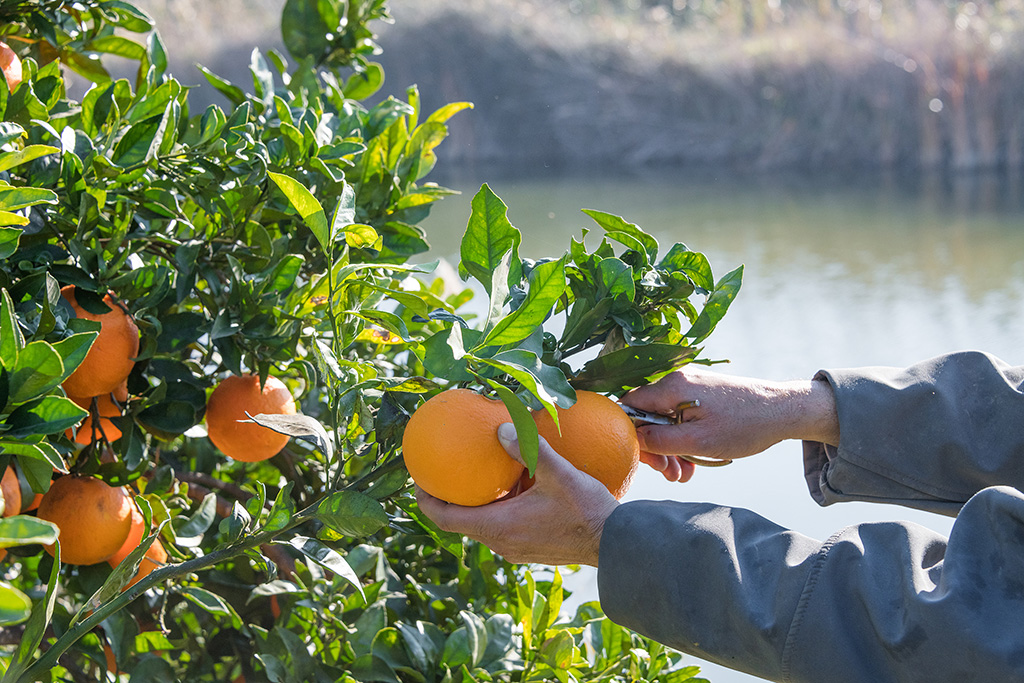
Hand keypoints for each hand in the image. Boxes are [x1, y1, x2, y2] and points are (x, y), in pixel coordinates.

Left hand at [415, 423, 618, 565]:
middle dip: (450, 499)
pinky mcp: (532, 548)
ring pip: (484, 524)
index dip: (426, 501)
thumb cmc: (586, 511)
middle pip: (462, 522)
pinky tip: (513, 485)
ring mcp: (517, 549)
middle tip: (443, 473)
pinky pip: (504, 526)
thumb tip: (501, 426)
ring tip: (474, 476)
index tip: (418, 482)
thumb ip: (529, 449)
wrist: (616, 545)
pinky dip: (499, 507)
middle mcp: (502, 543)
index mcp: (498, 527)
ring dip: (477, 503)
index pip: (446, 519)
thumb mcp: (558, 474)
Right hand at [623, 365, 838, 473]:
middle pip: (647, 416)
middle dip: (655, 448)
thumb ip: (659, 440)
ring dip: (670, 449)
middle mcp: (678, 380)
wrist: (784, 411)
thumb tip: (631, 439)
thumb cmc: (744, 426)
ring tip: (684, 474)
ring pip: (665, 420)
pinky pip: (681, 418)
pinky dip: (683, 439)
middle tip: (670, 474)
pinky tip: (693, 461)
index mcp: (672, 386)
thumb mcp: (697, 441)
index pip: (630, 406)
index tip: (647, 461)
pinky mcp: (703, 394)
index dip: (631, 435)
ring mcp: (691, 386)